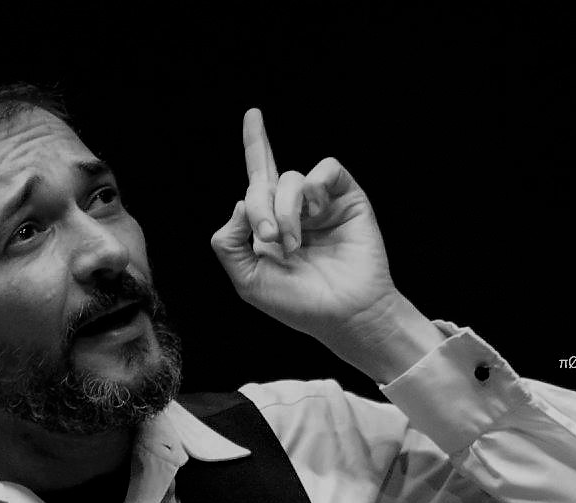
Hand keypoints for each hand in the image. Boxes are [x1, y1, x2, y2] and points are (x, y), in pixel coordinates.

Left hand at [211, 109, 444, 380]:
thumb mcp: (247, 280)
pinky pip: (325, 171)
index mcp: (269, 223)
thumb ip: (228, 243)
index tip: (253, 114)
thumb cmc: (298, 303)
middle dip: (259, 207)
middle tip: (270, 239)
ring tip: (294, 244)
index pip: (258, 178)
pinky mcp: (346, 198)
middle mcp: (294, 208)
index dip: (256, 143)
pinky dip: (314, 189)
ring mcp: (320, 203)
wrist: (344, 314)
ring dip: (285, 211)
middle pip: (263, 181)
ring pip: (290, 179)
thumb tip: (239, 202)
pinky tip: (316, 214)